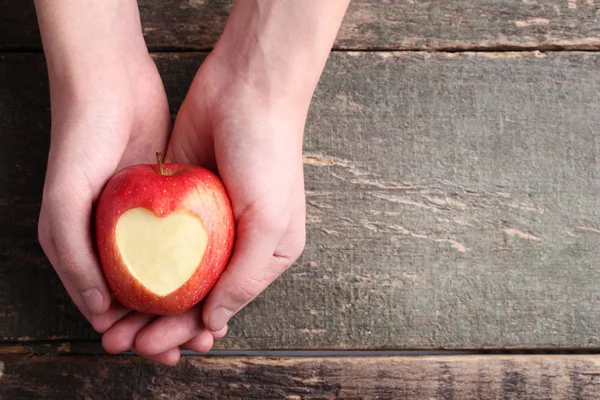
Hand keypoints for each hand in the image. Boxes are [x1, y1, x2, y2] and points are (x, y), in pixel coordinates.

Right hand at [35, 13, 174, 363]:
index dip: (130, 333)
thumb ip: (73, 259)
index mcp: (81, 246)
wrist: (111, 82)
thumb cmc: (80, 140)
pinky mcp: (167, 198)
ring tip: (205, 328)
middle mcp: (112, 236)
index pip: (106, 306)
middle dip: (161, 326)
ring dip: (182, 302)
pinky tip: (214, 282)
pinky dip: (196, 265)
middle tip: (187, 350)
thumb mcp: (64, 203)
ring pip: (166, 273)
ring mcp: (141, 218)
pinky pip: (184, 241)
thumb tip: (99, 314)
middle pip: (140, 295)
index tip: (159, 353)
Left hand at [100, 52, 306, 360]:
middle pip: (192, 294)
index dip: (188, 330)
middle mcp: (236, 242)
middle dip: (159, 322)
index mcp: (265, 255)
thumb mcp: (271, 223)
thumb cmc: (269, 156)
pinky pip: (155, 238)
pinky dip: (137, 261)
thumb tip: (213, 322)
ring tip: (112, 324)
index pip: (223, 305)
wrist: (246, 89)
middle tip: (121, 343)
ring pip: (169, 271)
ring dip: (143, 299)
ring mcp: (206, 221)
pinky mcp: (180, 198)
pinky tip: (115, 279)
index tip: (155, 347)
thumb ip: (244, 276)